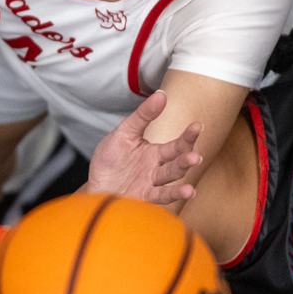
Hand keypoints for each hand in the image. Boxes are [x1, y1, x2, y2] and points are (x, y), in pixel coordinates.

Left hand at [86, 90, 202, 205]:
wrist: (95, 185)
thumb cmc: (110, 160)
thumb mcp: (124, 132)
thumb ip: (143, 115)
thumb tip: (161, 95)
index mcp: (155, 153)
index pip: (176, 145)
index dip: (188, 136)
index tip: (197, 126)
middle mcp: (157, 170)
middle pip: (177, 163)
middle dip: (187, 158)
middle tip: (196, 156)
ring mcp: (151, 185)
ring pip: (170, 180)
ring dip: (182, 179)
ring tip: (192, 178)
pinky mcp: (142, 198)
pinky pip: (159, 197)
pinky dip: (172, 195)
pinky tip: (186, 193)